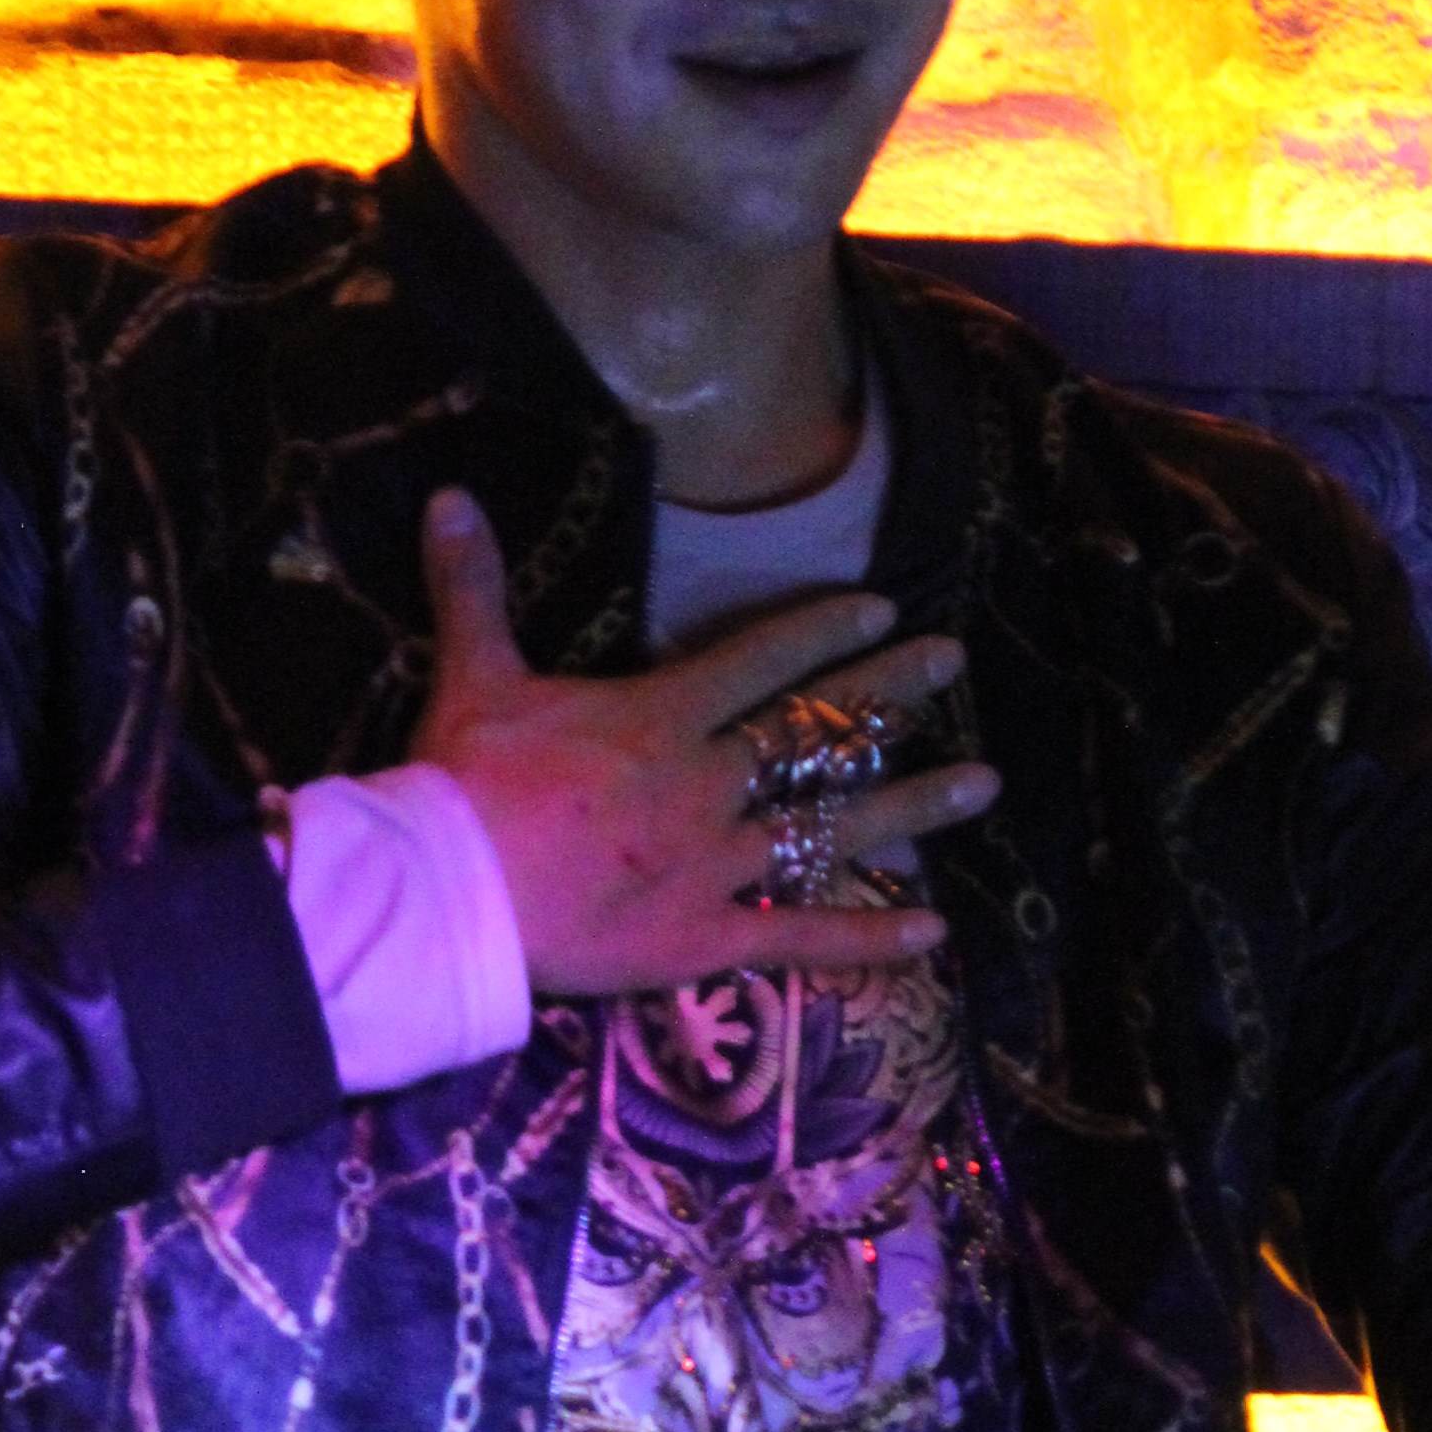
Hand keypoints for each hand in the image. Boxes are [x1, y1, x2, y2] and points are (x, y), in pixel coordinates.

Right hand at [408, 487, 999, 997]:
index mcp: (661, 717)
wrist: (449, 897)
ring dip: (912, 805)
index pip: (760, 660)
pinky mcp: (707, 937)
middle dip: (891, 691)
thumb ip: (474, 586)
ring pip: (832, 827)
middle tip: (954, 659)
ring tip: (983, 783)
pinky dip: (866, 937)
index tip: (880, 607)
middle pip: (815, 729)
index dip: (822, 630)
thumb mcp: (473, 674)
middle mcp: (709, 783)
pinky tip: (932, 931)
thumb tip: (450, 493)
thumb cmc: (462, 784)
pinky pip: (800, 937)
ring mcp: (717, 863)